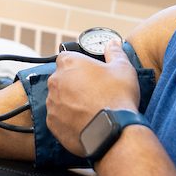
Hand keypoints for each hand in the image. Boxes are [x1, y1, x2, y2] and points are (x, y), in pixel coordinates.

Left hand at [45, 39, 139, 155]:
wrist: (113, 132)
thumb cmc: (117, 97)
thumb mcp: (123, 69)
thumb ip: (115, 53)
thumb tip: (113, 44)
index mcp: (68, 63)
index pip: (67, 57)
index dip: (79, 65)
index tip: (90, 73)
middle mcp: (55, 81)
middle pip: (62, 78)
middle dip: (75, 84)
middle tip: (94, 92)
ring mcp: (52, 103)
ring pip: (59, 98)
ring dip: (70, 101)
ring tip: (91, 109)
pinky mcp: (52, 123)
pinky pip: (59, 117)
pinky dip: (68, 119)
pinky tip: (85, 122)